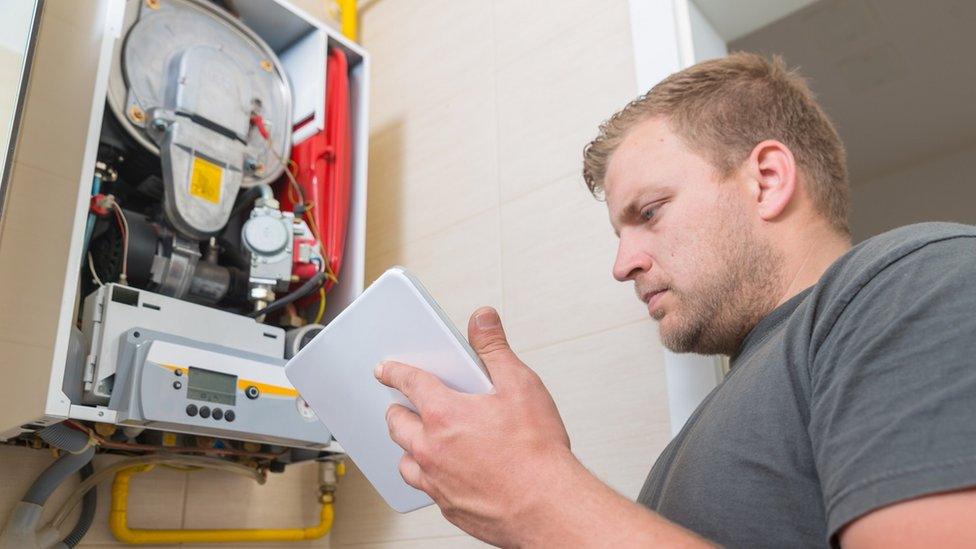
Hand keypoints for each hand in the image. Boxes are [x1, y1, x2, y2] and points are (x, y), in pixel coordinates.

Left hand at [376, 306, 573, 545]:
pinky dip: (429, 476)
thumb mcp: (520, 385)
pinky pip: (426, 488)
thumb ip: (495, 348)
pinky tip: (445, 472)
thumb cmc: (537, 452)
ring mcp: (436, 481)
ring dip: (409, 447)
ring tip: (422, 440)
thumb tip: (482, 319)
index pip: (409, 383)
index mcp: (444, 414)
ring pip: (405, 460)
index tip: (385, 369)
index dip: (394, 371)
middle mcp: (431, 448)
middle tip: (403, 404)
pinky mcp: (448, 506)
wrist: (548, 507)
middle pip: (397, 423)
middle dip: (397, 410)